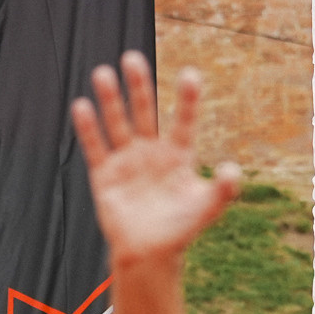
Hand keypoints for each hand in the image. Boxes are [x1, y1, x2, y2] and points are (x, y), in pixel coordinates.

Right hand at [71, 53, 240, 269]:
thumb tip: (232, 169)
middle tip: (132, 58)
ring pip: (118, 123)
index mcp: (179, 155)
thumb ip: (223, 189)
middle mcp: (152, 151)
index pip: (184, 120)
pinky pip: (96, 147)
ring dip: (111, 99)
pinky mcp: (104, 175)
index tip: (190, 75)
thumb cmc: (180, 230)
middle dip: (139, 86)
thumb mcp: (207, 209)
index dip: (187, 99)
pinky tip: (82, 106)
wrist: (149, 255)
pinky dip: (88, 128)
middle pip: (145, 111)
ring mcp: (127, 161)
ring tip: (103, 72)